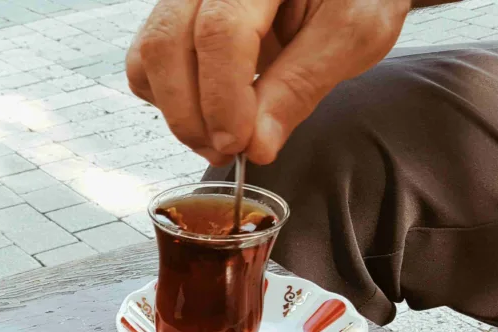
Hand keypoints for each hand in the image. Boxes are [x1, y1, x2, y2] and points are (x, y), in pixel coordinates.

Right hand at [126, 0, 410, 164]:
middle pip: (168, 43)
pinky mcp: (174, 15)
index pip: (220, 32)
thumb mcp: (351, 34)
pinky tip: (207, 109)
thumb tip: (255, 145)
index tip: (240, 144)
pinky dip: (166, 97)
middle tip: (227, 150)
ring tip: (218, 138)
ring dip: (175, 111)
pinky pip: (146, 59)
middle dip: (191, 114)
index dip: (223, 97)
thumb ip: (301, 85)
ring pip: (149, 54)